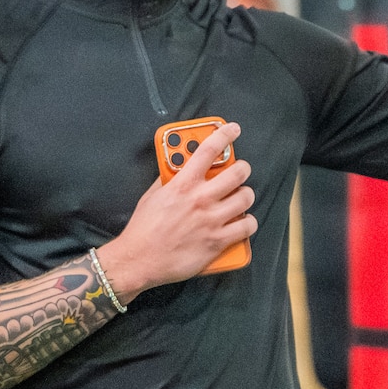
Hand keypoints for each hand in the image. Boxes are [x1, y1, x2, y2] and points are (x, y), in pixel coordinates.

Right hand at [96, 122, 255, 297]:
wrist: (139, 259)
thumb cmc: (144, 228)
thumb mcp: (153, 195)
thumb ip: (170, 179)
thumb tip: (180, 168)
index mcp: (183, 184)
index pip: (208, 150)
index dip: (224, 135)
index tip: (233, 129)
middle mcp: (200, 199)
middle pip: (238, 172)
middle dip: (242, 169)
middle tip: (240, 171)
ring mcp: (211, 220)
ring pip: (246, 198)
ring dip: (246, 195)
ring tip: (240, 198)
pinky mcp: (218, 241)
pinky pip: (247, 226)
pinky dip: (248, 222)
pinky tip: (242, 222)